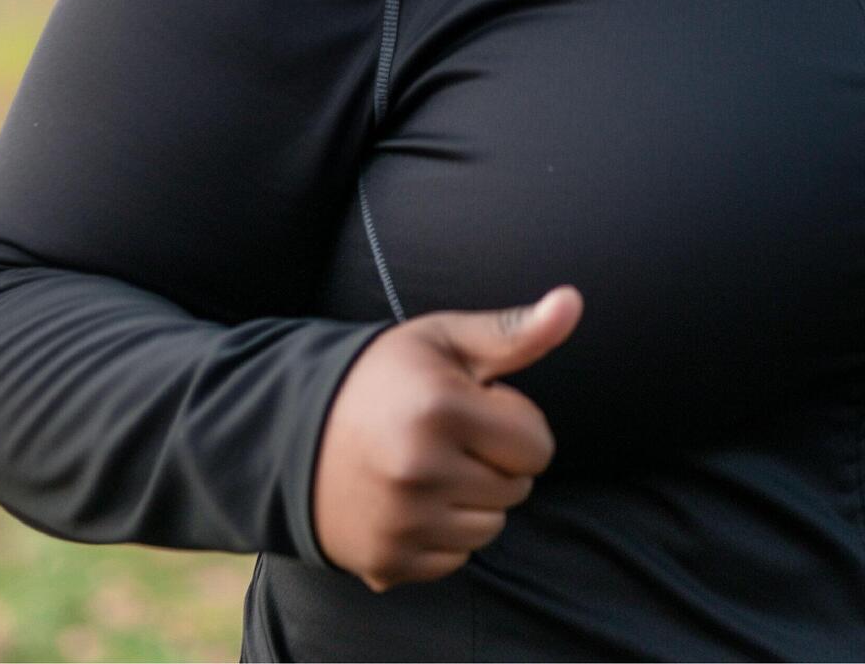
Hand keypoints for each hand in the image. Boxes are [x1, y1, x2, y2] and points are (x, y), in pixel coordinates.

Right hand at [312, 284, 580, 590]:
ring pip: (490, 528)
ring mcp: (401, 522)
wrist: (291, 431)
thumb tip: (573, 303)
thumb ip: (515, 331)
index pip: (537, 446)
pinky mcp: (387, 561)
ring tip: (429, 467)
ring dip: (473, 500)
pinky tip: (410, 501)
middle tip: (446, 437)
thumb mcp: (444, 341)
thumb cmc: (383, 378)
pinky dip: (443, 535)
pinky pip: (456, 559)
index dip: (514, 424)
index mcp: (439, 409)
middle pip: (517, 489)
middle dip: (495, 461)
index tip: (476, 409)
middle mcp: (419, 470)